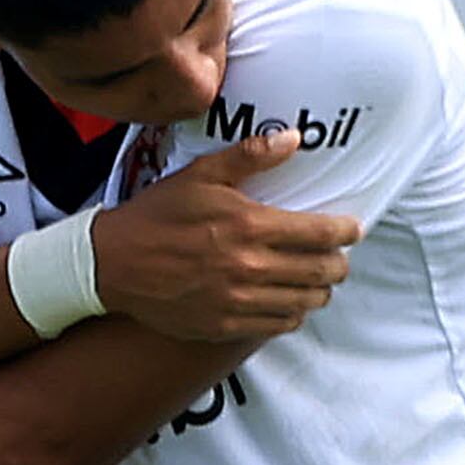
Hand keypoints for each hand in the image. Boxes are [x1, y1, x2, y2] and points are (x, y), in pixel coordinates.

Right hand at [90, 128, 360, 343]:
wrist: (113, 264)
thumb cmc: (157, 215)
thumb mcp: (201, 175)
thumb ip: (250, 157)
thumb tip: (293, 139)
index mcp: (250, 226)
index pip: (320, 233)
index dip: (345, 232)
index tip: (352, 229)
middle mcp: (251, 267)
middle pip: (321, 272)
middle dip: (339, 264)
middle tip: (339, 257)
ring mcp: (239, 300)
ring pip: (305, 302)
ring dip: (320, 291)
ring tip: (318, 281)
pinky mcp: (226, 325)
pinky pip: (278, 324)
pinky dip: (292, 314)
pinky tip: (289, 302)